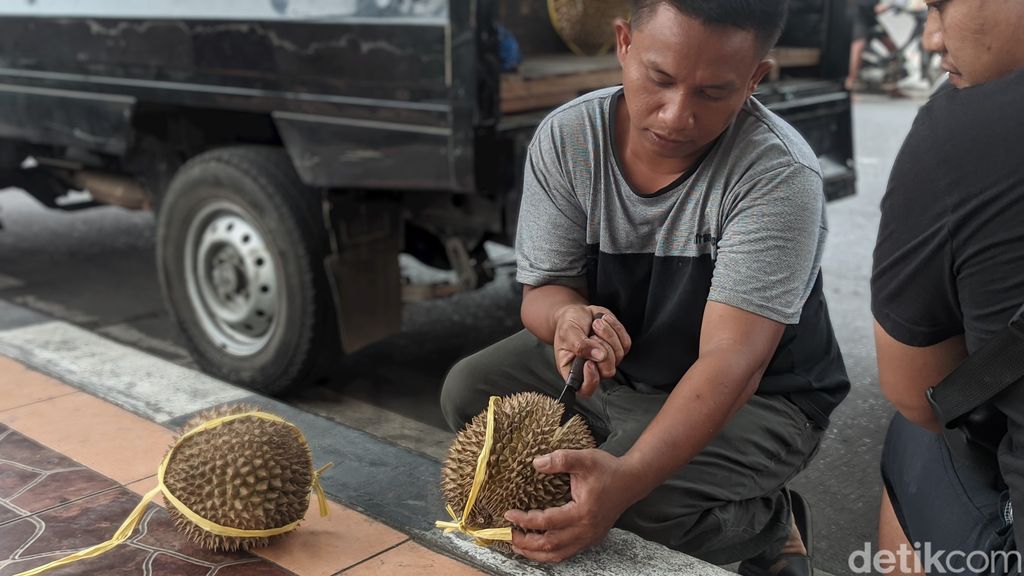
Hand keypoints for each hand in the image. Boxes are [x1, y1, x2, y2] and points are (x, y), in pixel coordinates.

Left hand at [504, 449, 637, 562]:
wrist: (631, 481)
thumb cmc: (608, 470)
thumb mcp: (585, 458)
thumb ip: (561, 459)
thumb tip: (536, 463)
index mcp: (582, 512)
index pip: (547, 522)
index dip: (525, 520)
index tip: (509, 514)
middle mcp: (586, 530)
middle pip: (550, 544)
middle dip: (526, 541)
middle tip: (507, 535)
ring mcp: (589, 537)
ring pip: (558, 554)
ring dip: (536, 553)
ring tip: (518, 547)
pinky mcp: (591, 538)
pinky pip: (568, 552)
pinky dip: (550, 553)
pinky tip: (539, 548)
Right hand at [553, 305, 631, 396]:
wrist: (577, 313)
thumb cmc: (567, 325)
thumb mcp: (568, 332)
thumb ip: (580, 345)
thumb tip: (599, 356)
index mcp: (574, 371)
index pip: (585, 389)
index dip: (591, 379)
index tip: (589, 362)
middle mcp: (592, 369)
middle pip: (608, 371)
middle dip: (602, 349)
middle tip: (591, 335)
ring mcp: (607, 360)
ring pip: (618, 355)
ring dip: (608, 334)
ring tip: (595, 324)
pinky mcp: (618, 347)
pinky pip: (625, 342)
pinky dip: (616, 328)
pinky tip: (604, 321)